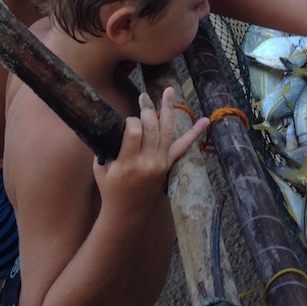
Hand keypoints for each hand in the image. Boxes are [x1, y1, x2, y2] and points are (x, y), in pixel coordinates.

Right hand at [94, 89, 208, 211]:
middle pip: (152, 127)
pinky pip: (183, 147)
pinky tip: (205, 120)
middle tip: (143, 96)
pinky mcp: (168, 166)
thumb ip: (106, 146)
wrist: (127, 214)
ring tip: (169, 90)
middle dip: (147, 108)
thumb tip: (110, 122)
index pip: (134, 131)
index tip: (127, 120)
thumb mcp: (101, 168)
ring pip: (167, 131)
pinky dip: (194, 133)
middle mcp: (147, 163)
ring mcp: (161, 164)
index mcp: (128, 164)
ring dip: (168, 108)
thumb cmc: (110, 189)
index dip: (131, 120)